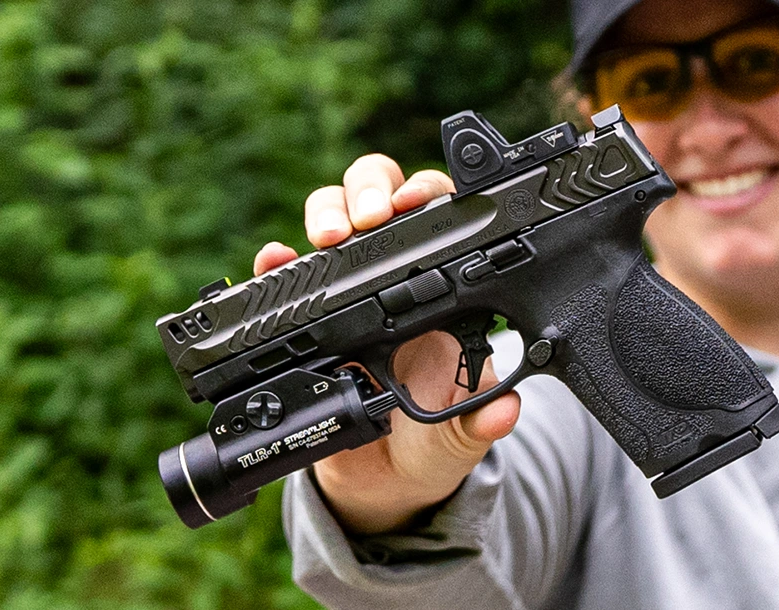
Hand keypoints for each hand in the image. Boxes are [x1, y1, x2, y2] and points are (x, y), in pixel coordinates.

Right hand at [254, 154, 520, 534]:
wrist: (385, 484)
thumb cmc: (432, 445)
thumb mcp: (461, 437)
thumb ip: (479, 422)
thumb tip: (504, 411)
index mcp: (448, 293)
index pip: (444, 220)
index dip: (430, 196)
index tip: (419, 206)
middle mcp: (398, 279)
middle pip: (382, 197)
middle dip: (372, 190)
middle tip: (369, 219)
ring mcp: (348, 291)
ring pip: (332, 216)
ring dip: (326, 211)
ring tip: (327, 237)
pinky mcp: (308, 317)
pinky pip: (285, 275)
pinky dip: (275, 260)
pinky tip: (274, 258)